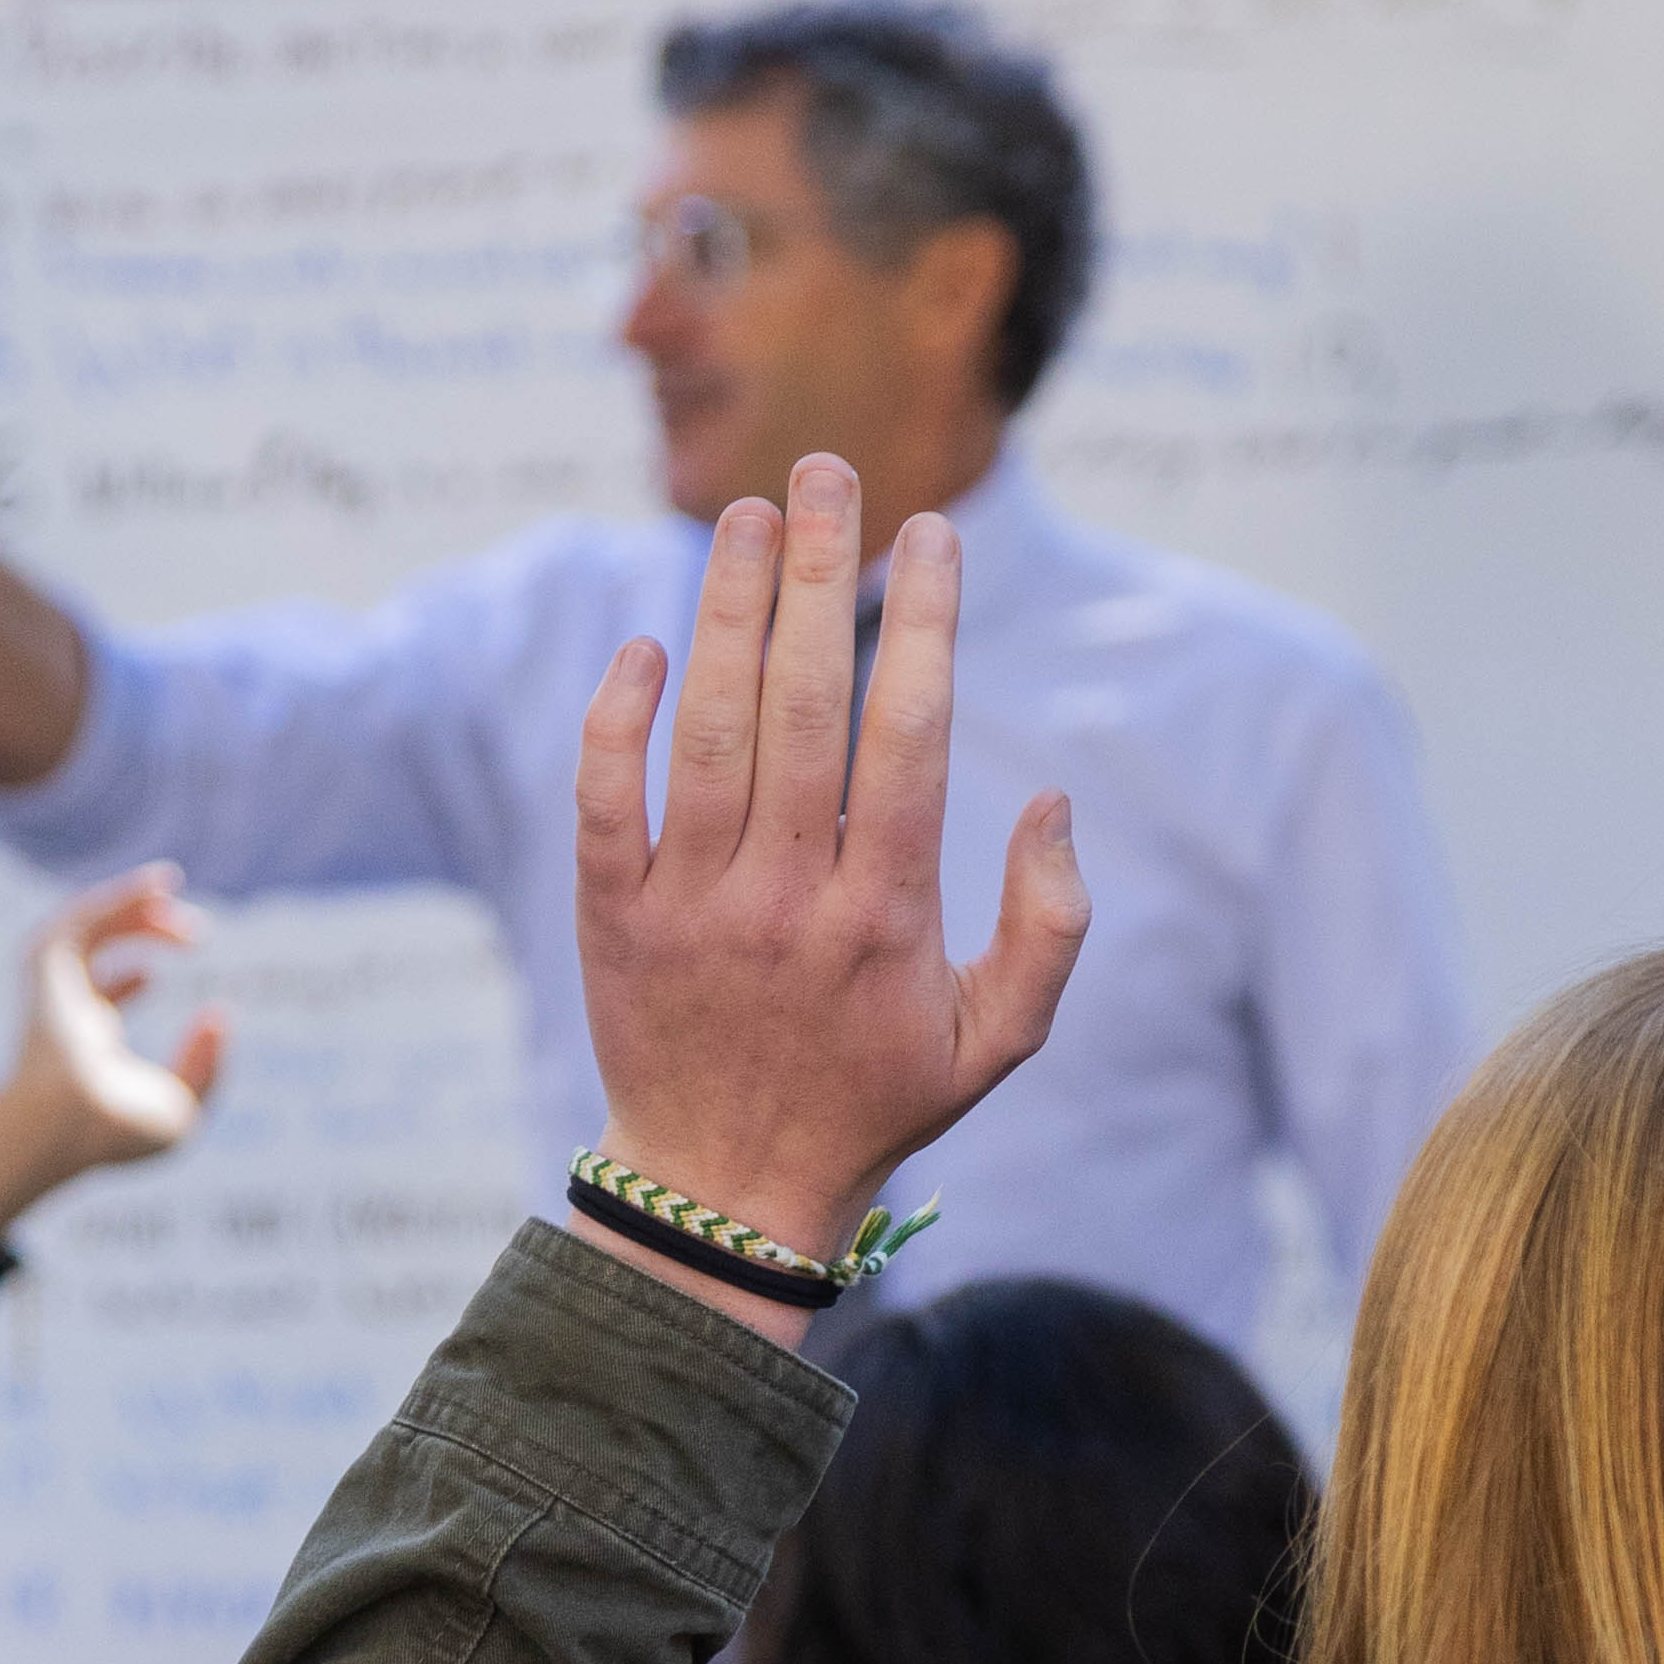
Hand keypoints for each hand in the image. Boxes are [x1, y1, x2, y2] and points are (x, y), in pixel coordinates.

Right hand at [0, 868, 229, 1231]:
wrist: (68, 1121)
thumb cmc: (118, 1130)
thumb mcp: (181, 1108)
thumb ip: (205, 1065)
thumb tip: (219, 1014)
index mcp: (84, 1045)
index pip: (98, 1000)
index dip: (129, 981)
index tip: (155, 974)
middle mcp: (64, 1010)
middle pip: (97, 951)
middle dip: (141, 930)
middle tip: (197, 931)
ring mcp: (52, 984)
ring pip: (88, 923)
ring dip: (131, 901)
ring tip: (173, 884)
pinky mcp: (48, 960)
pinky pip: (86, 912)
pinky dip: (123, 894)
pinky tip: (159, 885)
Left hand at [573, 458, 1086, 1309]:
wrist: (727, 1191)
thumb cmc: (875, 1099)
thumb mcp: (999, 1041)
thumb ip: (1050, 925)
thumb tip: (1056, 798)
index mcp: (886, 913)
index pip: (909, 734)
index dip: (920, 622)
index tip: (928, 531)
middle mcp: (788, 897)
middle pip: (804, 703)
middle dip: (819, 573)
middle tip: (826, 472)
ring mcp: (693, 904)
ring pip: (709, 728)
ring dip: (727, 610)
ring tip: (746, 515)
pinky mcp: (614, 918)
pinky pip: (607, 797)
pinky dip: (620, 716)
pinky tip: (647, 642)